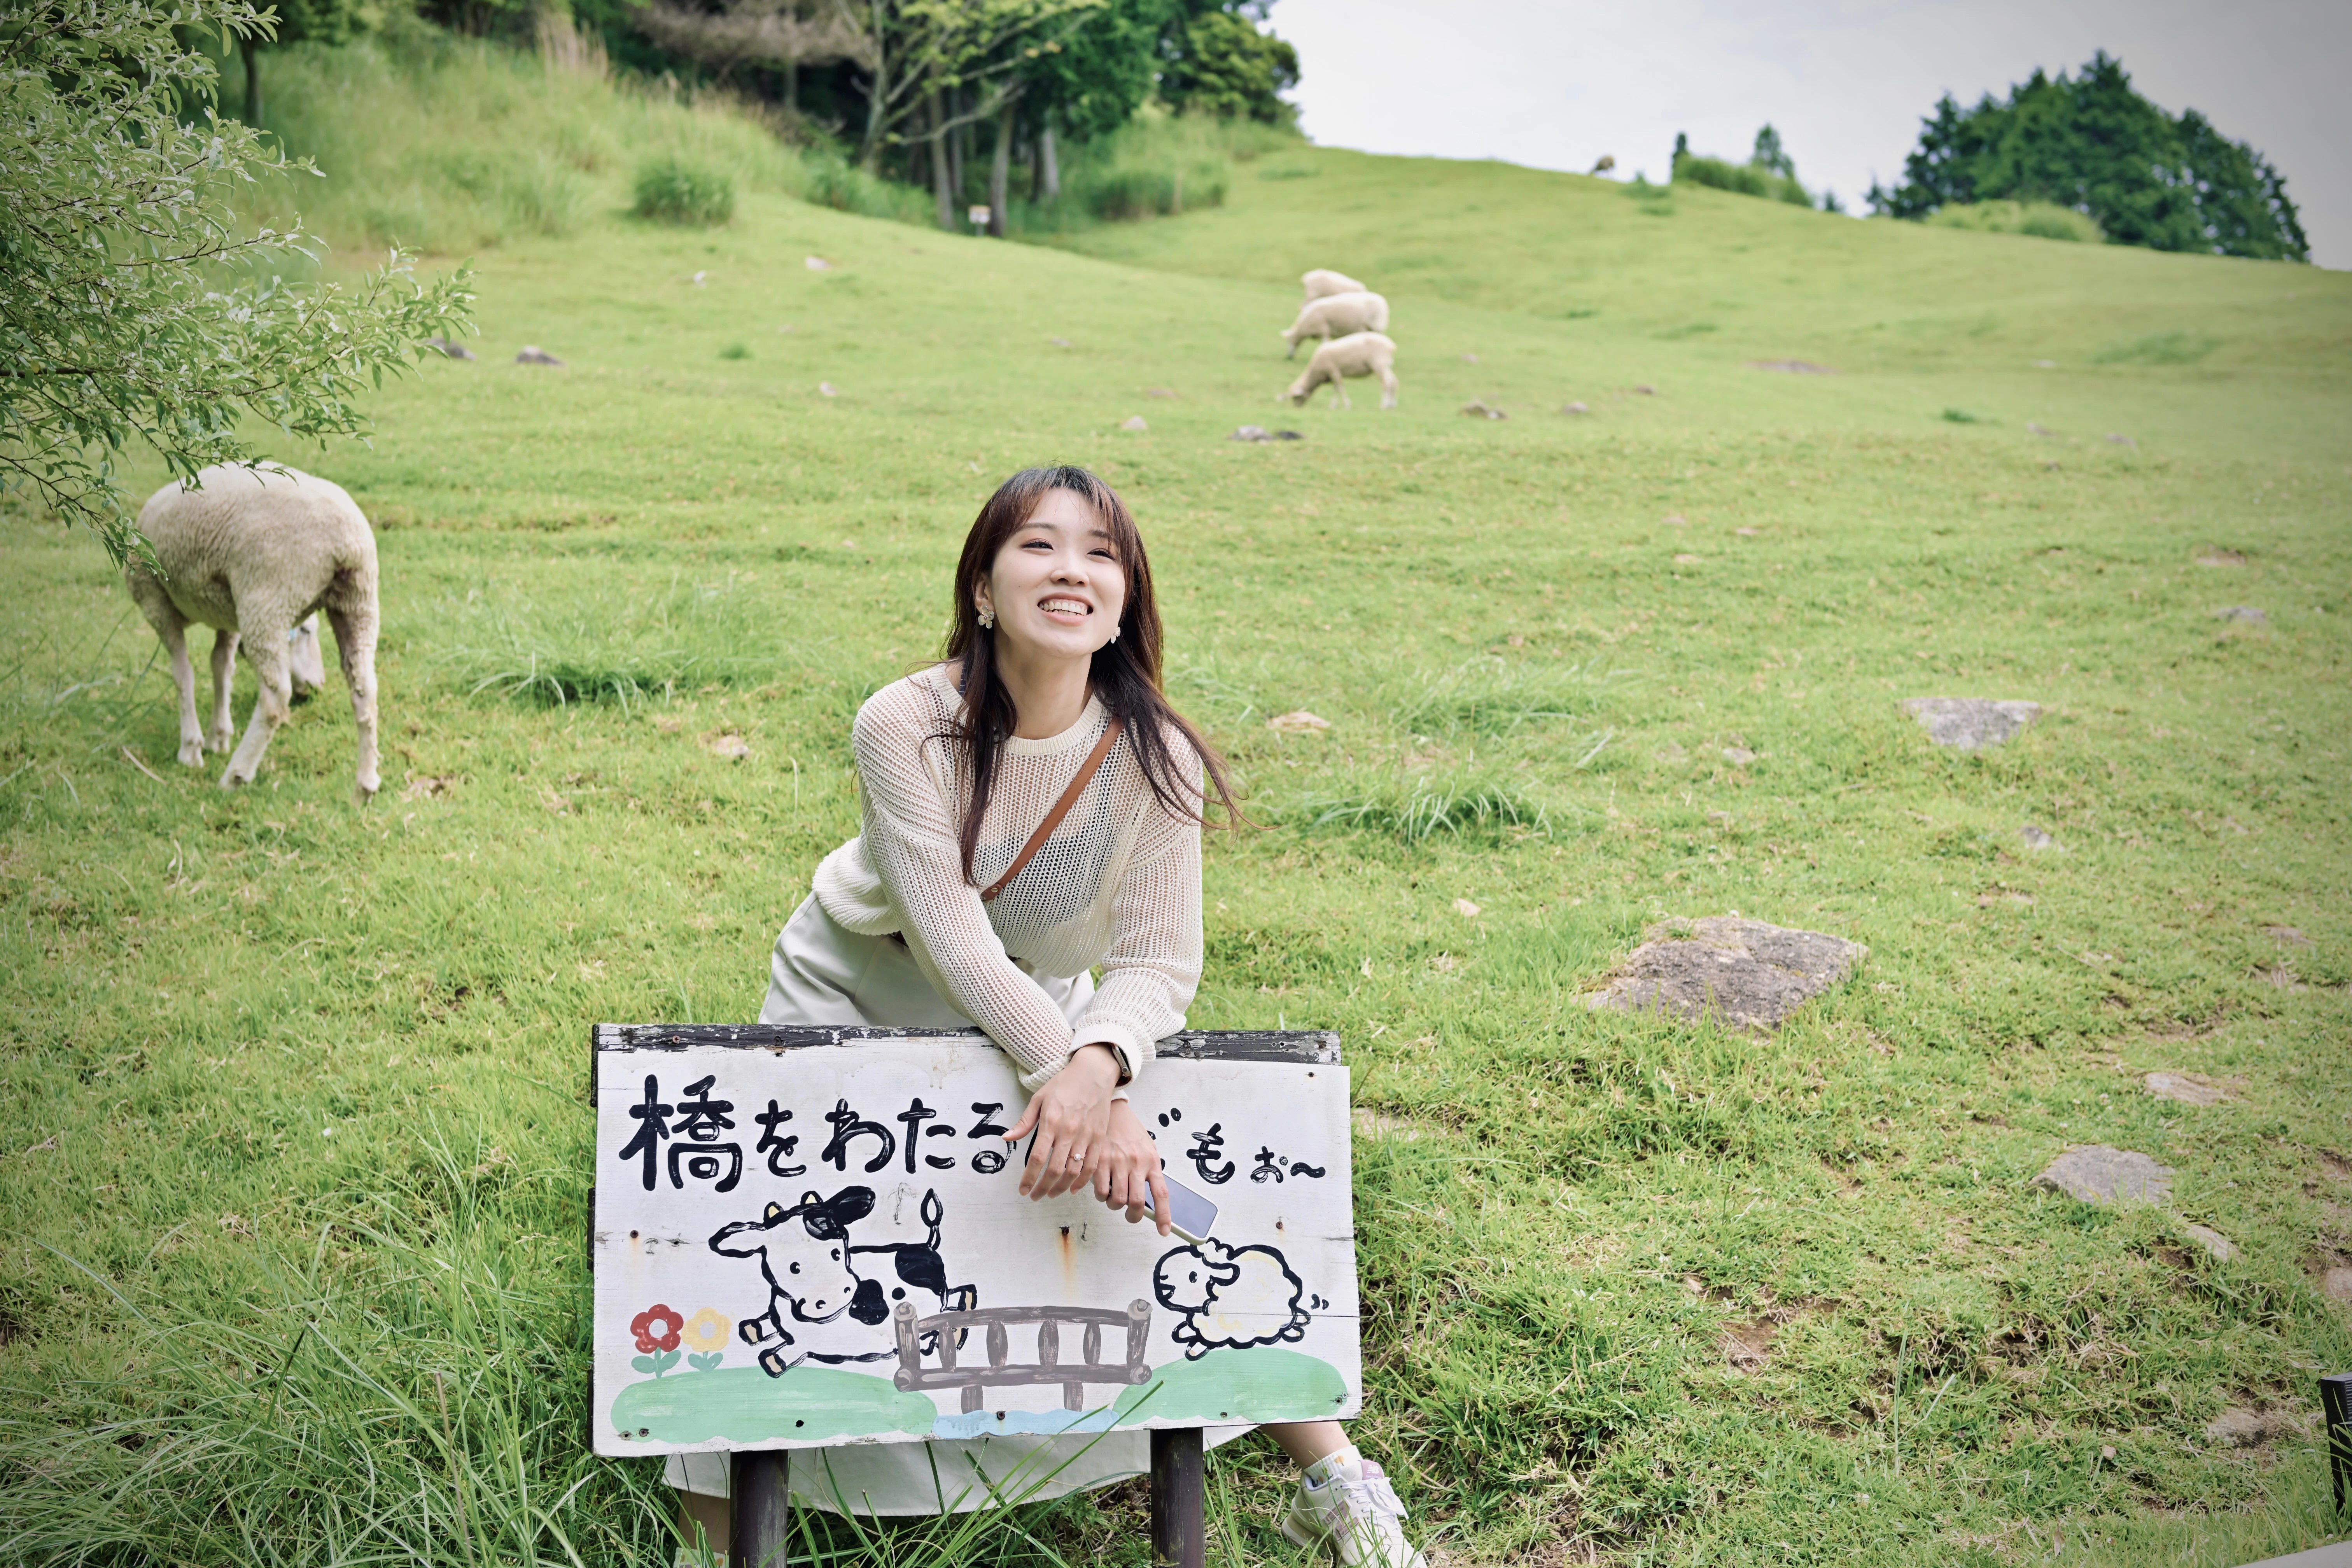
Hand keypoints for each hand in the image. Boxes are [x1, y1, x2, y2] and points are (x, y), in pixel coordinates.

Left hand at [1004, 1043, 1119, 1200]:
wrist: (1094, 1073)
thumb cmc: (1064, 1084)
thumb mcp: (1039, 1098)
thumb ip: (1024, 1122)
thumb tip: (1007, 1138)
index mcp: (1051, 1122)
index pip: (1037, 1158)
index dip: (1029, 1178)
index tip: (1023, 1190)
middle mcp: (1069, 1131)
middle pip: (1055, 1170)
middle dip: (1043, 1188)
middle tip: (1035, 1196)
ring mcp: (1086, 1136)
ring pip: (1074, 1172)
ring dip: (1061, 1188)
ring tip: (1051, 1194)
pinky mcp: (1099, 1138)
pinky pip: (1091, 1166)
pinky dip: (1082, 1181)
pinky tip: (1073, 1188)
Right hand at [1093, 1100, 1171, 1235]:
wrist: (1113, 1111)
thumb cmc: (1131, 1132)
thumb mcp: (1148, 1149)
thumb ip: (1150, 1171)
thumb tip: (1151, 1198)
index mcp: (1152, 1161)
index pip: (1161, 1194)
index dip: (1163, 1215)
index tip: (1164, 1231)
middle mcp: (1136, 1163)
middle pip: (1137, 1202)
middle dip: (1134, 1215)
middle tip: (1131, 1214)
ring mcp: (1117, 1163)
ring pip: (1117, 1200)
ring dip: (1115, 1206)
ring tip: (1115, 1197)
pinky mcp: (1100, 1162)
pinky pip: (1100, 1191)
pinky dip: (1101, 1196)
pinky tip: (1103, 1188)